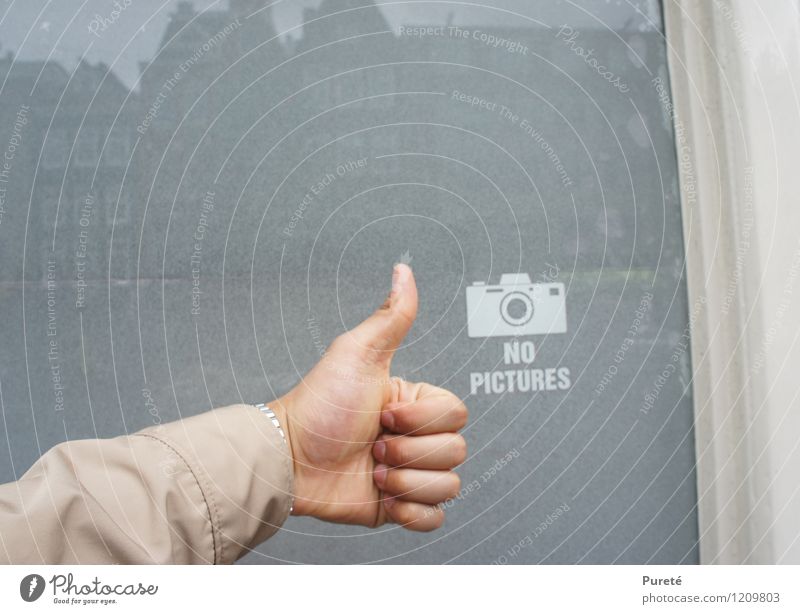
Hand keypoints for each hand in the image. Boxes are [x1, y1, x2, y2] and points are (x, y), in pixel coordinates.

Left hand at [270, 264, 467, 530]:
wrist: (288, 460)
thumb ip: (391, 317)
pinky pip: (435, 519)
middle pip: (456, 451)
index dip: (422, 419)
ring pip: (449, 486)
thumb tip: (404, 270)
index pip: (457, 414)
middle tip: (373, 445)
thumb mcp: (357, 354)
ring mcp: (409, 473)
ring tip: (373, 471)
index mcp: (415, 402)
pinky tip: (385, 498)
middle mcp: (416, 437)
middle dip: (410, 452)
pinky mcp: (398, 507)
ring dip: (407, 482)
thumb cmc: (319, 405)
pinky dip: (412, 513)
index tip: (384, 414)